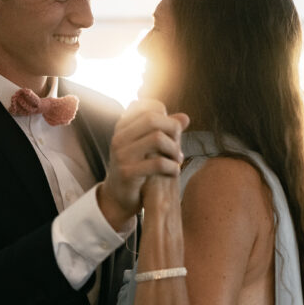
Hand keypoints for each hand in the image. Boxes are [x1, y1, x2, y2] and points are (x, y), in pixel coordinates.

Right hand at [98, 100, 188, 227]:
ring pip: (157, 138)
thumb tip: (185, 117)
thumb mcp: (149, 147)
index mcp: (123, 127)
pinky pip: (158, 163)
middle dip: (173, 130)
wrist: (118, 198)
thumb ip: (165, 131)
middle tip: (179, 146)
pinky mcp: (127, 173)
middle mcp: (119, 137)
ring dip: (174, 150)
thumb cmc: (137, 168)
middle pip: (153, 118)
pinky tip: (174, 172)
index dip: (166, 116)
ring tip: (177, 160)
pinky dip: (172, 168)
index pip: (148, 106)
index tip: (172, 132)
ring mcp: (121, 154)